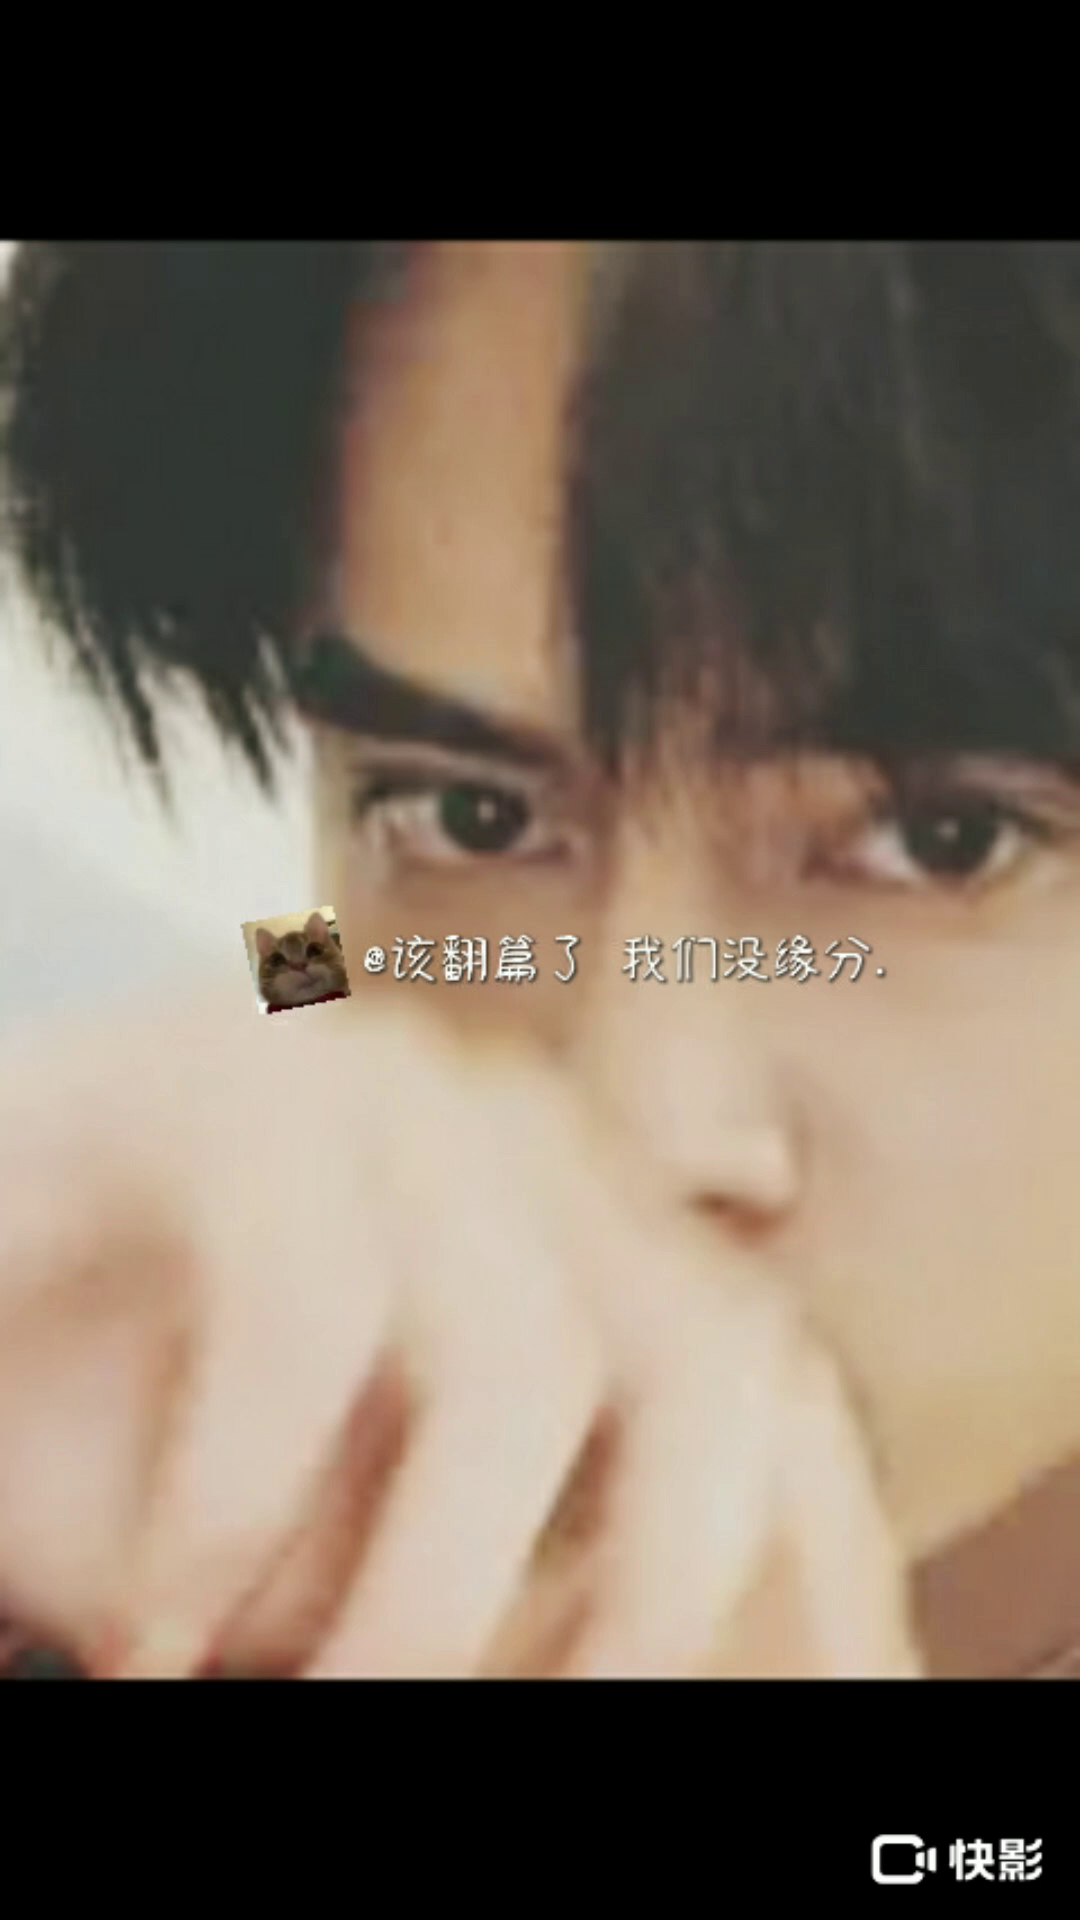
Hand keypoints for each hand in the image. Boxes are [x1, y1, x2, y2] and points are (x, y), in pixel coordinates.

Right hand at [0, 994, 918, 1677]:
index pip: (762, 1388)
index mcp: (568, 1230)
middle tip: (542, 1711)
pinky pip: (308, 1313)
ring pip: (519, 1358)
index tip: (831, 1711)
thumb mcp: (334, 1555)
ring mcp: (376, 1088)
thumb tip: (621, 1668)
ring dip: (412, 1594)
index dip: (822, 1564)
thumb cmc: (115, 1430)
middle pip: (714, 1356)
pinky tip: (158, 1612)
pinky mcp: (228, 1078)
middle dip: (652, 1587)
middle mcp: (507, 1139)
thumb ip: (493, 1594)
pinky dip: (230, 1512)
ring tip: (284, 1678)